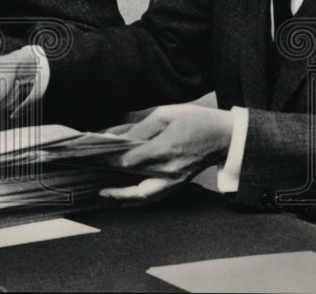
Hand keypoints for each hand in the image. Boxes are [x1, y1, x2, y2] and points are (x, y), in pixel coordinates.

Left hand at [98, 104, 232, 201]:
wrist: (224, 136)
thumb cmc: (195, 120)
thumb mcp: (165, 114)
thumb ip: (138, 128)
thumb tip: (115, 137)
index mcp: (165, 150)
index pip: (129, 162)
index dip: (108, 160)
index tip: (93, 156)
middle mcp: (169, 171)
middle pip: (132, 182)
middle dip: (110, 178)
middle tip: (91, 174)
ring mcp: (175, 181)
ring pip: (143, 196)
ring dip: (122, 196)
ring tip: (104, 193)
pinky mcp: (178, 184)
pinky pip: (155, 198)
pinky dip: (138, 201)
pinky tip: (124, 201)